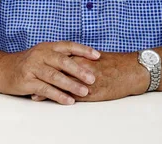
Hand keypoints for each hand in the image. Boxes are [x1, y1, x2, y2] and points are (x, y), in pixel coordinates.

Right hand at [0, 41, 99, 104]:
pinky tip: (68, 100)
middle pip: (63, 61)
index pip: (69, 46)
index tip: (98, 56)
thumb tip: (83, 62)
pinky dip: (58, 95)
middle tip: (93, 78)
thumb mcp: (43, 55)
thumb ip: (59, 57)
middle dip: (80, 70)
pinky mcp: (27, 81)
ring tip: (84, 92)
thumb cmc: (28, 63)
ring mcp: (34, 67)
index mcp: (48, 47)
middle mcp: (41, 54)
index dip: (83, 50)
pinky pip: (45, 89)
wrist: (3, 69)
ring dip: (71, 85)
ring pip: (55, 76)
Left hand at [32, 51, 149, 102]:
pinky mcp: (92, 92)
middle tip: (29, 81)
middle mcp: (82, 67)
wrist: (132, 70)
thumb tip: (73, 58)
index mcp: (82, 57)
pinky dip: (61, 100)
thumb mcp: (98, 58)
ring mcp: (86, 80)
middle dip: (42, 77)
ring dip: (48, 90)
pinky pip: (73, 97)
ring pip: (63, 85)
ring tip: (35, 94)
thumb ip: (84, 58)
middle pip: (57, 72)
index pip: (59, 60)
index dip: (46, 65)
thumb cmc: (117, 63)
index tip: (35, 68)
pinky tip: (54, 104)